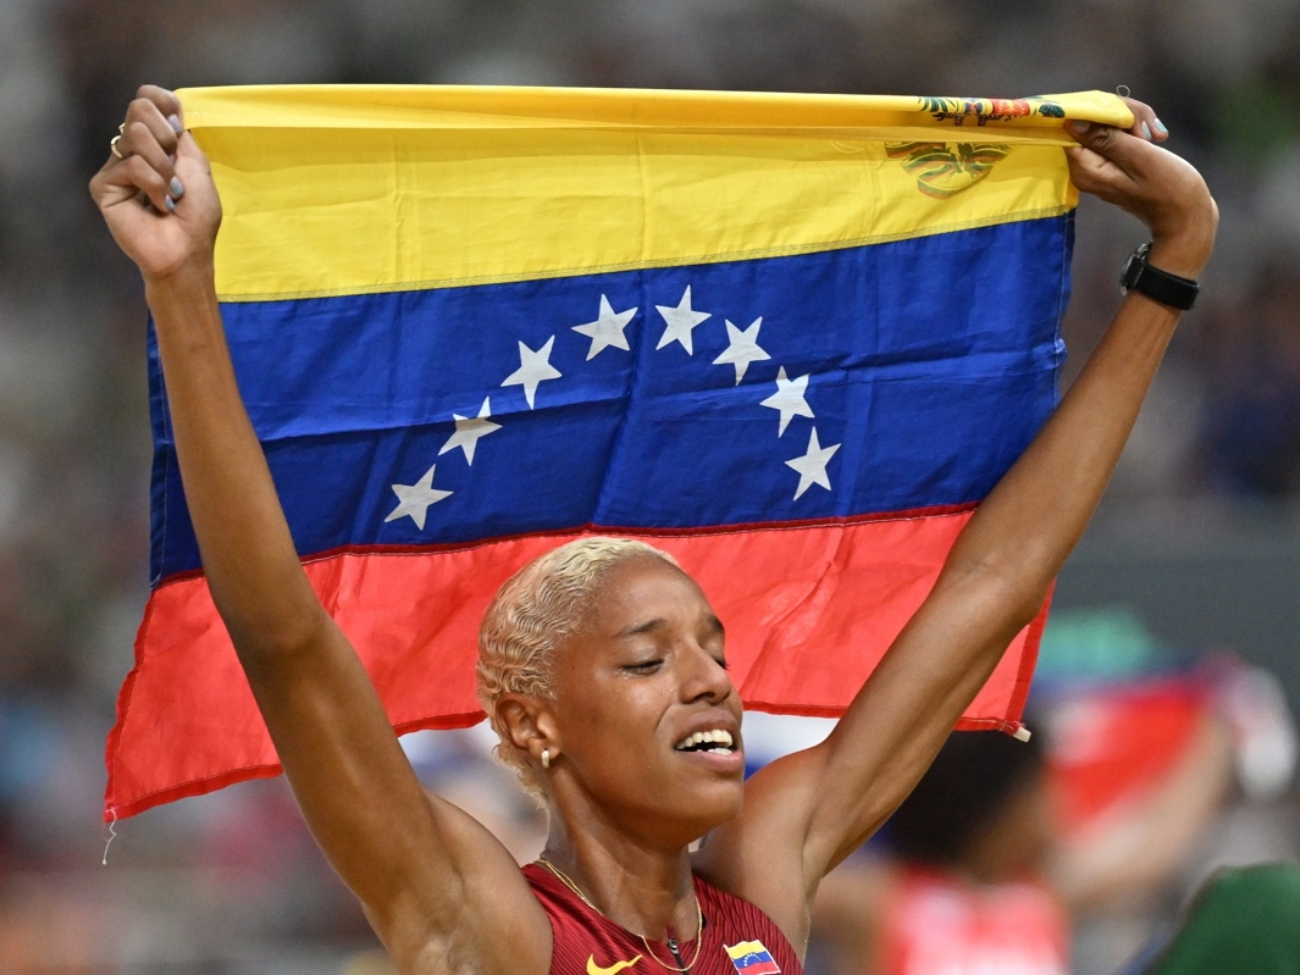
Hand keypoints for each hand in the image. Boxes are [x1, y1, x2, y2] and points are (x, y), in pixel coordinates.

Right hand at [88, 85, 222, 283]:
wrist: (186, 249)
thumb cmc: (197, 216)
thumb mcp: (197, 168)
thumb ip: (182, 136)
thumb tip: (169, 109)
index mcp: (157, 143)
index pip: (147, 98)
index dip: (163, 103)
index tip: (178, 130)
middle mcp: (133, 149)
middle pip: (138, 108)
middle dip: (167, 138)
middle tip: (176, 171)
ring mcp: (116, 166)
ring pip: (136, 133)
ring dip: (165, 167)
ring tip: (170, 194)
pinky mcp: (103, 184)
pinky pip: (131, 165)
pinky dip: (154, 185)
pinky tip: (158, 206)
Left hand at [1064, 99, 1217, 279]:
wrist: (1187, 216)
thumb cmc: (1169, 188)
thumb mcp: (1139, 158)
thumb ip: (1106, 139)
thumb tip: (1072, 122)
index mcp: (1085, 169)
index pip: (1076, 125)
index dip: (1101, 111)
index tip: (1129, 117)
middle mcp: (1086, 168)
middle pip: (1092, 122)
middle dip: (1123, 115)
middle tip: (1150, 129)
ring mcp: (1100, 165)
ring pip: (1109, 125)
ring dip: (1135, 121)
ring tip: (1157, 135)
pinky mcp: (1115, 162)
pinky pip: (1119, 135)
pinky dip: (1137, 131)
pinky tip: (1155, 137)